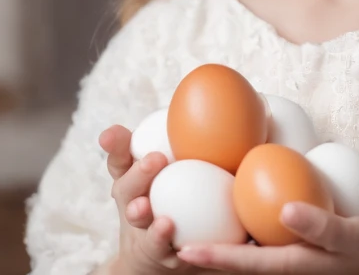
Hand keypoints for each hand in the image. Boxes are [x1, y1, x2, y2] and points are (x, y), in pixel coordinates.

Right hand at [99, 124, 196, 273]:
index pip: (120, 156)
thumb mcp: (180, 166)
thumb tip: (247, 103)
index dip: (116, 144)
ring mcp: (144, 230)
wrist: (166, 253)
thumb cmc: (178, 197)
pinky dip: (163, 240)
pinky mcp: (159, 255)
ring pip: (139, 221)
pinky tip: (172, 232)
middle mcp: (133, 202)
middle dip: (137, 173)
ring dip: (142, 215)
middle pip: (126, 188)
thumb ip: (198, 140)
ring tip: (151, 212)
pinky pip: (160, 249)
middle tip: (155, 160)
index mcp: (135, 177)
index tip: (112, 134)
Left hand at [177, 201, 358, 273]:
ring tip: (180, 211)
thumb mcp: (349, 235)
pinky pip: (254, 231)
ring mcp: (280, 251)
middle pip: (232, 256)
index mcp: (287, 264)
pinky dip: (236, 219)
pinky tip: (225, 195)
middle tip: (166, 226)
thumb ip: (320, 226)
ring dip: (212, 231)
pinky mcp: (285, 241)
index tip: (183, 248)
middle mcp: (277, 261)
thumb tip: (285, 210)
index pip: (242, 262)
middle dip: (200, 247)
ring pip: (240, 243)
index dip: (212, 256)